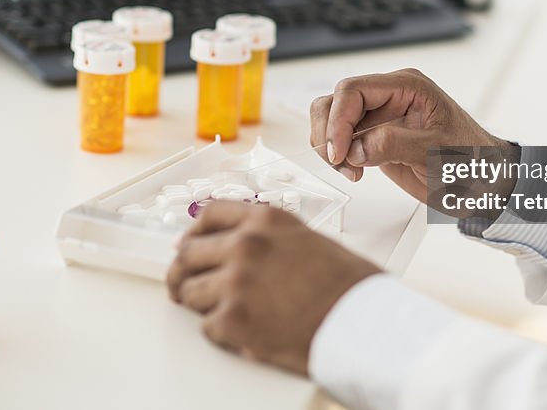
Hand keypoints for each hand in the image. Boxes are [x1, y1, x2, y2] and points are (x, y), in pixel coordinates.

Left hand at [166, 202, 379, 375]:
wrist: (363, 322)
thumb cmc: (347, 286)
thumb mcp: (307, 240)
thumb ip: (270, 239)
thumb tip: (242, 248)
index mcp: (265, 221)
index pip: (210, 215)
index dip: (194, 231)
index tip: (189, 241)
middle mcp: (245, 245)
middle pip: (189, 252)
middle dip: (184, 270)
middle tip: (184, 283)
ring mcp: (235, 281)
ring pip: (190, 290)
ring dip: (198, 301)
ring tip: (215, 310)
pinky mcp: (232, 319)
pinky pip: (206, 325)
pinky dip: (219, 331)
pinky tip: (239, 331)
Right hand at [310, 68, 518, 203]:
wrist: (486, 183)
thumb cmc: (473, 162)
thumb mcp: (437, 154)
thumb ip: (394, 145)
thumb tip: (356, 147)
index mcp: (408, 86)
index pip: (354, 90)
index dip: (338, 120)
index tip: (338, 152)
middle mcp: (390, 95)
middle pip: (336, 101)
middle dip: (330, 132)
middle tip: (341, 163)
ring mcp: (380, 116)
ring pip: (332, 117)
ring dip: (330, 144)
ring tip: (350, 170)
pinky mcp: (374, 136)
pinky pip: (341, 138)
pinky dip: (338, 155)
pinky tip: (355, 170)